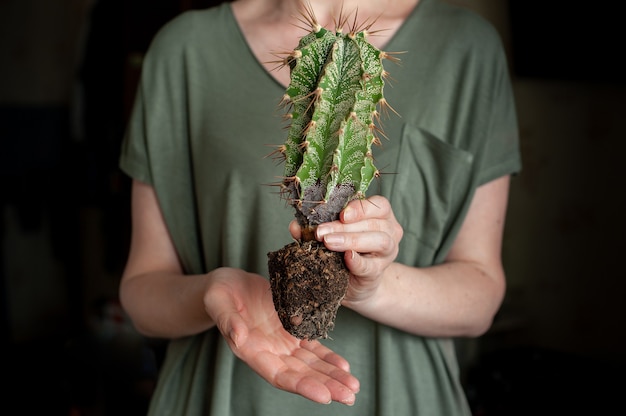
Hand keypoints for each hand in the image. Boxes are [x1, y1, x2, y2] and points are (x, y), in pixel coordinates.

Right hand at [204, 267, 359, 404]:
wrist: (228, 284)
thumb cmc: (219, 293)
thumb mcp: (218, 302)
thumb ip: (228, 321)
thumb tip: (239, 338)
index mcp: (251, 351)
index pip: (279, 375)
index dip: (302, 386)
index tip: (324, 396)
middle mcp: (269, 353)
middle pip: (301, 375)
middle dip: (326, 386)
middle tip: (350, 395)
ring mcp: (281, 343)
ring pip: (311, 364)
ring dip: (332, 376)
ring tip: (353, 386)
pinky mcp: (290, 330)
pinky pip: (312, 348)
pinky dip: (328, 357)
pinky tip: (344, 365)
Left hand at [291, 196, 402, 303]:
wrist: (355, 284)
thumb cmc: (344, 252)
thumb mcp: (332, 235)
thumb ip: (316, 228)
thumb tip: (296, 226)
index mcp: (380, 216)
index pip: (379, 205)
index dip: (361, 207)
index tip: (341, 214)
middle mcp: (389, 231)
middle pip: (374, 223)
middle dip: (345, 227)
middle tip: (322, 232)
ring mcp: (387, 253)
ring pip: (379, 240)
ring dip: (351, 240)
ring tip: (329, 243)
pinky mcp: (378, 272)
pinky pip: (371, 266)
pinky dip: (358, 261)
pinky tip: (347, 258)